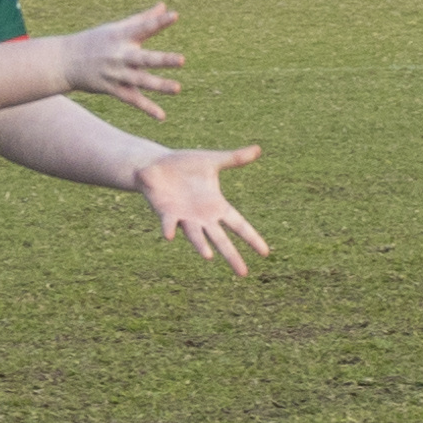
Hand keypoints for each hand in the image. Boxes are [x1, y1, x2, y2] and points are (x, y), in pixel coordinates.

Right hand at [56, 4, 188, 122]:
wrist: (65, 61)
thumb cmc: (96, 41)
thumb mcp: (117, 28)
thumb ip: (143, 19)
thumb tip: (164, 6)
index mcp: (121, 36)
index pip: (143, 27)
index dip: (158, 21)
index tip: (174, 15)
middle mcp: (119, 55)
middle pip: (144, 58)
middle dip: (162, 60)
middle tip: (182, 60)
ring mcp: (115, 73)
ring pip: (140, 81)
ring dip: (159, 86)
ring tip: (177, 89)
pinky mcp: (111, 89)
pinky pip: (131, 99)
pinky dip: (146, 108)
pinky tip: (161, 116)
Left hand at [134, 144, 266, 271]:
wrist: (157, 164)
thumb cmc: (186, 165)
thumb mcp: (213, 160)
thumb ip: (235, 158)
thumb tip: (258, 149)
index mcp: (216, 206)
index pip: (239, 225)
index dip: (252, 238)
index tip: (265, 253)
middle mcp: (202, 217)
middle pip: (221, 239)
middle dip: (231, 255)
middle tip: (243, 273)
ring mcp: (184, 217)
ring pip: (195, 235)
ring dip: (200, 245)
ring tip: (208, 256)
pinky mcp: (166, 212)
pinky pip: (169, 223)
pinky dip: (169, 228)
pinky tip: (169, 235)